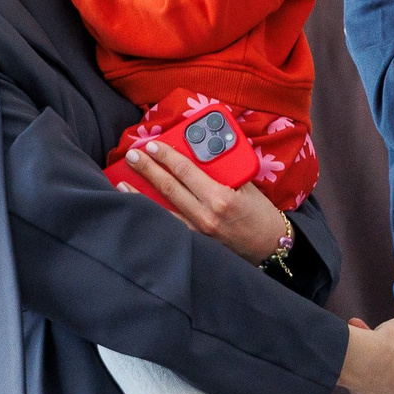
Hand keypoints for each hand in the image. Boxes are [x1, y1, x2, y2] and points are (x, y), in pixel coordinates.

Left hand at [119, 141, 290, 262]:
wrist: (271, 248)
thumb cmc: (261, 214)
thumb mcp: (248, 184)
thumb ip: (225, 168)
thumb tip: (202, 151)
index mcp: (220, 198)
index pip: (186, 171)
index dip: (167, 156)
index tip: (152, 145)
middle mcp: (205, 216)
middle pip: (169, 188)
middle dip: (148, 170)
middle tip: (132, 156)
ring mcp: (198, 232)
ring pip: (162, 209)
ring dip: (140, 194)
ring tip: (122, 181)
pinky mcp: (196, 242)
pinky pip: (169, 224)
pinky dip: (152, 213)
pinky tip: (139, 206)